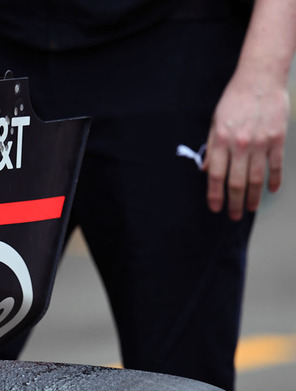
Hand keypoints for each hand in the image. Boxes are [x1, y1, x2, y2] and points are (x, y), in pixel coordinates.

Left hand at [203, 74, 289, 220]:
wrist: (259, 79)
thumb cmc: (235, 99)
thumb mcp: (215, 122)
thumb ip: (212, 147)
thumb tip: (207, 169)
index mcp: (222, 140)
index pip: (216, 176)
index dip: (214, 195)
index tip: (215, 208)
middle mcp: (241, 145)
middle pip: (236, 182)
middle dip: (234, 202)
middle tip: (233, 215)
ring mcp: (261, 143)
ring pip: (256, 178)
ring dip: (253, 197)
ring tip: (250, 209)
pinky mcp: (278, 139)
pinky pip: (276, 165)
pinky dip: (274, 180)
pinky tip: (271, 191)